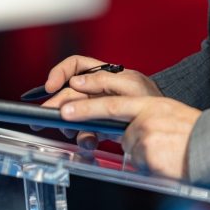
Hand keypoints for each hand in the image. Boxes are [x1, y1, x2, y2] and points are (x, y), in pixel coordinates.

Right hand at [40, 55, 162, 148]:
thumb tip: (76, 81)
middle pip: (69, 93)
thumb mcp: (130, 85)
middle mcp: (97, 90)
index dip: (59, 73)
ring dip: (69, 124)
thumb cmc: (151, 99)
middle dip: (56, 104)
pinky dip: (84, 137)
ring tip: (70, 133)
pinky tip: (88, 143)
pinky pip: (85, 131)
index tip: (50, 87)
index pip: (75, 66)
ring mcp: (98, 108)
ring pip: (74, 114)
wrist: (163, 123)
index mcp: (103, 75)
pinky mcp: (101, 125)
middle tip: (46, 116)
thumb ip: (103, 80)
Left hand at [59, 95, 200, 179]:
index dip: (89, 101)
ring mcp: (147, 137)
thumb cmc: (196, 135)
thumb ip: (145, 118)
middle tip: (63, 112)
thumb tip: (124, 134)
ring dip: (143, 154)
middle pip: (113, 118)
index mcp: (153, 104)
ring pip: (130, 149)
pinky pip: (141, 163)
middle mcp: (148, 117)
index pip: (114, 102)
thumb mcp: (170, 116)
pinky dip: (152, 165)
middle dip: (85, 113)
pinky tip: (168, 161)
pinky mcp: (150, 156)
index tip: (69, 98)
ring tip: (167, 152)